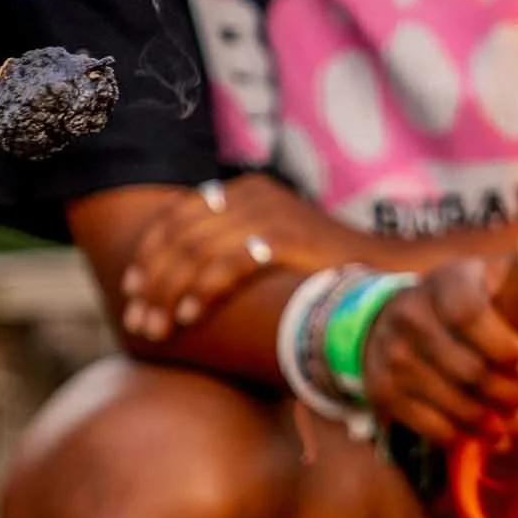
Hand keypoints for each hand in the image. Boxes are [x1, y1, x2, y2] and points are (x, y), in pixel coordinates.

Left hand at [121, 175, 368, 340]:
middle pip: (179, 234)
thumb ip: (234, 249)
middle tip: (136, 321)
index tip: (130, 293)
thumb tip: (182, 279)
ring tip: (158, 328)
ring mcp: (271, 213)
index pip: (176, 216)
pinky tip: (190, 316)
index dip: (148, 255)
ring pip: (196, 250)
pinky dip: (203, 291)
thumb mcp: (274, 246)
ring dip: (169, 293)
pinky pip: (229, 262)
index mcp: (245, 189)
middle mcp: (253, 193)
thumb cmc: (326, 270)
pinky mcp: (287, 237)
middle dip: (151, 282)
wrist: (386, 269)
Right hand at [362, 257, 517, 447]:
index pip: (470, 315)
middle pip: (467, 369)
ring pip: (453, 403)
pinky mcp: (384, 393)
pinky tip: (497, 437)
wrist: (387, 320)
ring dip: (496, 422)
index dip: (506, 347)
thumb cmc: (461, 301)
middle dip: (511, 392)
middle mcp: (410, 316)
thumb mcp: (487, 278)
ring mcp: (392, 357)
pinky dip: (470, 438)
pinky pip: (433, 427)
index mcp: (444, 282)